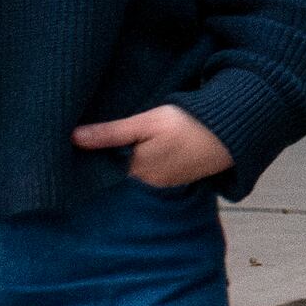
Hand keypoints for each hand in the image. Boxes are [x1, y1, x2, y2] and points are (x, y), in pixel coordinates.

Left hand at [72, 105, 231, 190]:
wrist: (232, 133)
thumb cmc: (188, 124)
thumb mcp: (147, 122)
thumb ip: (111, 133)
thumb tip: (72, 138)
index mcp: (137, 170)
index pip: (105, 169)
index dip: (93, 158)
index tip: (78, 147)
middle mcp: (149, 182)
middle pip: (121, 173)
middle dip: (111, 161)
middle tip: (99, 142)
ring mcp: (167, 182)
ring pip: (138, 173)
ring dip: (131, 162)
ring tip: (123, 145)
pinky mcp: (181, 177)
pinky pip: (156, 173)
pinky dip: (149, 164)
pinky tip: (148, 150)